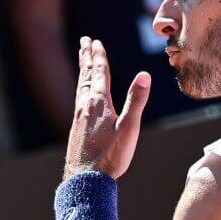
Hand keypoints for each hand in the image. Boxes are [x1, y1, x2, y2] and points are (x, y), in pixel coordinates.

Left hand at [64, 37, 150, 179]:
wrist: (85, 178)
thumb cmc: (110, 156)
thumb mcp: (129, 128)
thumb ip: (136, 101)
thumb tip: (144, 75)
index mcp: (99, 103)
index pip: (99, 73)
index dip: (98, 56)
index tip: (95, 41)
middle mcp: (85, 106)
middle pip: (87, 75)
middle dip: (87, 57)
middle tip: (85, 41)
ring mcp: (79, 116)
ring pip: (81, 86)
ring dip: (83, 70)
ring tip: (83, 59)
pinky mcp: (76, 126)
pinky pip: (78, 98)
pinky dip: (81, 87)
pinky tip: (83, 93)